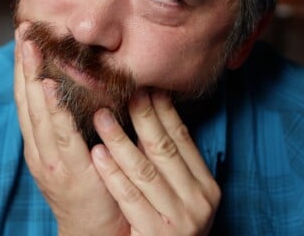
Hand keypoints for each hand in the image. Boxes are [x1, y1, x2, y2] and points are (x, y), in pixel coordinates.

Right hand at [13, 25, 128, 234]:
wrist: (93, 232)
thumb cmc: (93, 187)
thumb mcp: (78, 150)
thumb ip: (76, 121)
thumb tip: (83, 86)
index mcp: (40, 142)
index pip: (27, 97)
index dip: (24, 67)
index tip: (25, 36)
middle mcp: (39, 149)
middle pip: (25, 99)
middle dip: (23, 64)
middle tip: (23, 30)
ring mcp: (50, 160)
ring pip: (37, 112)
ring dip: (32, 78)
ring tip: (30, 48)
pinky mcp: (68, 170)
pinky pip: (60, 135)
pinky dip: (53, 110)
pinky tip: (50, 87)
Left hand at [91, 89, 220, 235]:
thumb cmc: (165, 228)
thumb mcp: (178, 194)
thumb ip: (171, 162)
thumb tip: (152, 109)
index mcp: (206, 187)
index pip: (183, 138)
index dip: (162, 110)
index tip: (143, 84)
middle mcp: (199, 202)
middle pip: (165, 149)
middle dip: (141, 116)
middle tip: (120, 89)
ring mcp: (180, 220)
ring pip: (145, 170)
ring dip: (120, 140)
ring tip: (100, 115)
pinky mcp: (157, 234)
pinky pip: (131, 197)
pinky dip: (113, 174)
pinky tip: (97, 154)